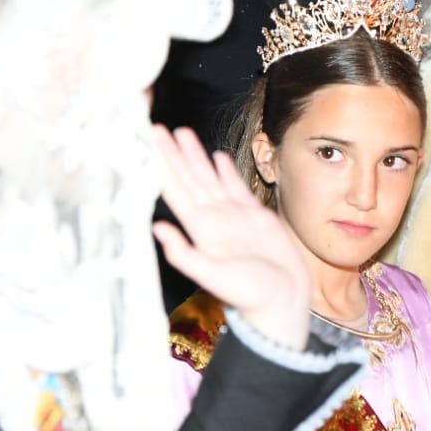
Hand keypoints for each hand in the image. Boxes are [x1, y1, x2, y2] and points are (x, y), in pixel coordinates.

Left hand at [153, 126, 312, 350]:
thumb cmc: (249, 295)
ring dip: (196, 156)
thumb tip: (156, 228)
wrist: (283, 302)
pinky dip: (225, 171)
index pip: (175, 191)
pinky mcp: (255, 217)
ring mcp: (233, 216)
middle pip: (188, 178)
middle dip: (173, 154)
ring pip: (209, 178)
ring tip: (183, 133)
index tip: (147, 145)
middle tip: (156, 128)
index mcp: (201, 230)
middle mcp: (213, 219)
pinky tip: (217, 156)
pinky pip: (235, 188)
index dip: (161, 167)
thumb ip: (184, 253)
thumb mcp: (213, 276)